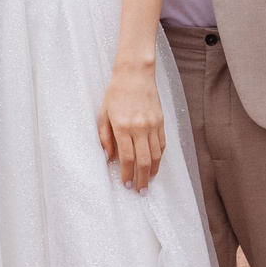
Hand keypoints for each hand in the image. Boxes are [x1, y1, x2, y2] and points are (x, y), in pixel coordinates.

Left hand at [96, 60, 165, 191]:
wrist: (135, 75)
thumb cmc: (116, 93)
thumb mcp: (103, 114)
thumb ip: (104, 137)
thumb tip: (108, 157)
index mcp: (123, 127)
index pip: (127, 158)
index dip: (127, 174)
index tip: (126, 184)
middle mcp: (140, 128)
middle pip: (144, 161)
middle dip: (141, 179)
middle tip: (140, 191)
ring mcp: (153, 125)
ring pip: (156, 155)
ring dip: (152, 171)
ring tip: (148, 181)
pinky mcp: (161, 122)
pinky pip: (162, 144)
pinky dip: (159, 157)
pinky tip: (155, 165)